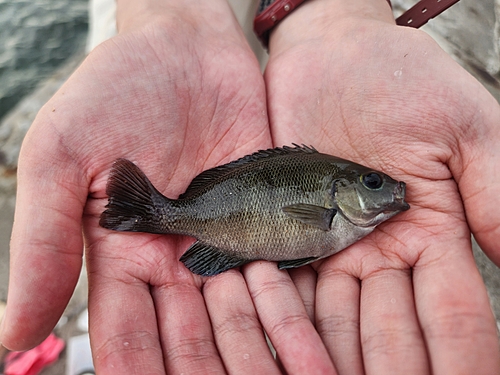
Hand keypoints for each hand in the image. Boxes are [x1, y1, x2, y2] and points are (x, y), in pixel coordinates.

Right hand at [0, 1, 281, 372]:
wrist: (186, 49)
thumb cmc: (115, 92)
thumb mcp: (64, 157)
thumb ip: (44, 239)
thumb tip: (13, 332)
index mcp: (122, 256)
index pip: (129, 336)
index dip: (143, 371)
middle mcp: (174, 260)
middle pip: (191, 337)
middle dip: (212, 368)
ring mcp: (224, 243)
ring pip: (239, 315)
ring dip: (260, 349)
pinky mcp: (266, 219)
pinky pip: (279, 272)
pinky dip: (292, 305)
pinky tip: (310, 338)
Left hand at [263, 0, 499, 372]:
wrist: (332, 55)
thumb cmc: (403, 80)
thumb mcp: (463, 129)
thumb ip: (491, 195)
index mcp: (433, 234)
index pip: (450, 309)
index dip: (458, 349)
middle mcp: (383, 250)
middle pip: (388, 325)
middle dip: (388, 361)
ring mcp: (333, 245)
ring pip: (334, 315)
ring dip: (327, 348)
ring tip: (316, 373)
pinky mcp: (290, 231)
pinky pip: (289, 282)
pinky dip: (284, 311)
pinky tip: (278, 336)